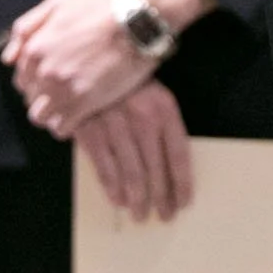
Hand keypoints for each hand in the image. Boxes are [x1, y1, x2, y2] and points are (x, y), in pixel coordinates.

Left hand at [3, 0, 213, 136]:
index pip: (21, 79)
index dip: (35, 81)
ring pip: (41, 117)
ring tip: (70, 107)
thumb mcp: (57, 3)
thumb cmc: (100, 9)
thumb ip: (26, 27)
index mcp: (34, 49)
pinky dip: (66, 126)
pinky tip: (79, 117)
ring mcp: (62, 89)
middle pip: (30, 98)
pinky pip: (61, 128)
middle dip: (43, 96)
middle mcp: (43, 72)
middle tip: (65, 92)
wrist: (136, 21)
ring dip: (52, 114)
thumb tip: (9, 57)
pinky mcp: (84, 103)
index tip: (52, 80)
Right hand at [75, 82, 193, 222]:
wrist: (88, 57)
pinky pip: (104, 165)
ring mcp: (114, 123)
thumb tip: (171, 168)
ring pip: (131, 171)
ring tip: (141, 215)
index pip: (179, 153)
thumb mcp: (153, 95)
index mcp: (164, 108)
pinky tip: (118, 200)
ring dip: (137, 198)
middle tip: (164, 215)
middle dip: (161, 196)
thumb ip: (162, 126)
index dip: (183, 182)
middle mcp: (142, 117)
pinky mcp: (88, 128)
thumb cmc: (126, 81)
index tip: (184, 202)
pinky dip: (112, 186)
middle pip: (157, 167)